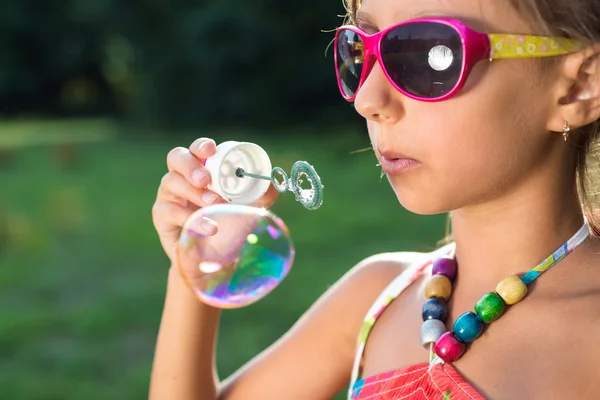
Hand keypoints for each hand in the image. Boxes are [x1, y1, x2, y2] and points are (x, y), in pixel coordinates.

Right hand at [152, 138, 279, 267]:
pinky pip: (168, 210)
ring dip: (194, 192)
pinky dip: (190, 217)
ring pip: (171, 182)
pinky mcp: (161, 216)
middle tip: (205, 179)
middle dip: (190, 165)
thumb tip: (275, 180)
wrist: (216, 262)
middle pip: (176, 158)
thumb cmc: (231, 229)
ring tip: (213, 204)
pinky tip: (208, 227)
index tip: (210, 151)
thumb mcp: (250, 210)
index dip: (201, 146)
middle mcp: (182, 178)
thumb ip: (262, 194)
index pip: (197, 150)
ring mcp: (169, 196)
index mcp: (203, 170)